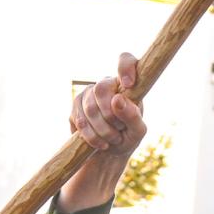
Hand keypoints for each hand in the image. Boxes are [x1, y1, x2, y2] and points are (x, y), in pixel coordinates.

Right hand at [61, 53, 146, 212]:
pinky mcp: (75, 106)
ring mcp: (89, 94)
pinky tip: (100, 142)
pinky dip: (91, 134)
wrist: (108, 153)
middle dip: (110, 114)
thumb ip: (133, 116)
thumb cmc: (128, 137)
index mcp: (127, 85)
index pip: (126, 60)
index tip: (128, 84)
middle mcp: (107, 85)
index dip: (126, 67)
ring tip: (112, 139)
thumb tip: (118, 99)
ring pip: (89, 106)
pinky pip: (79, 118)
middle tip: (119, 129)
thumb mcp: (138, 131)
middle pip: (101, 88)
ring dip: (102, 129)